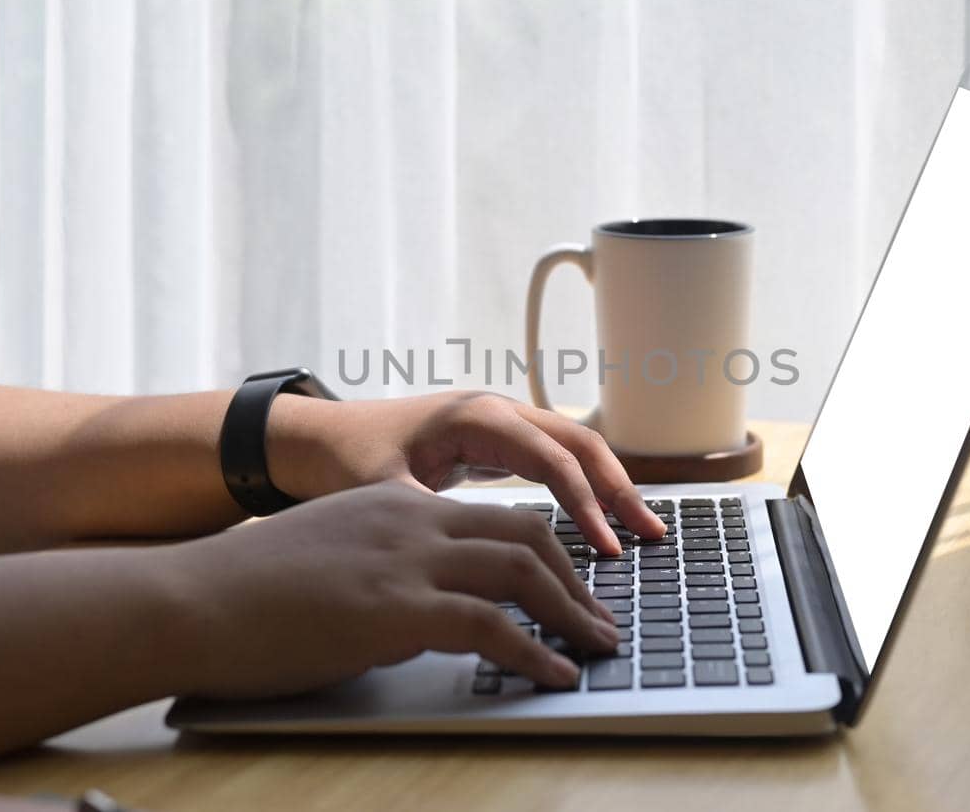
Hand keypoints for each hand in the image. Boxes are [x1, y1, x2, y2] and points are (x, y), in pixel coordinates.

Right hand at [167, 482, 618, 695]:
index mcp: (394, 503)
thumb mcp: (328, 559)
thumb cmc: (242, 594)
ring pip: (524, 570)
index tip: (572, 584)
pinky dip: (536, 653)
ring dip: (574, 614)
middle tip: (600, 618)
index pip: (495, 515)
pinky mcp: (395, 607)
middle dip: (577, 578)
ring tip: (598, 648)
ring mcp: (405, 559)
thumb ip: (382, 571)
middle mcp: (410, 518)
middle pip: (527, 532)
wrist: (186, 601)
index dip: (547, 550)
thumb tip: (423, 613)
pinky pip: (492, 625)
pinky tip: (555, 675)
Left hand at [266, 391, 664, 553]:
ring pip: (574, 447)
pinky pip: (555, 458)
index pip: (552, 459)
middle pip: (579, 442)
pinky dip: (585, 486)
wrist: (318, 438)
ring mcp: (502, 423)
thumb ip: (431, 518)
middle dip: (619, 488)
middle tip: (652, 535)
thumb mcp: (383, 493)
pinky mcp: (498, 442)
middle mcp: (498, 412)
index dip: (585, 504)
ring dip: (610, 485)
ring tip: (643, 530)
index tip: (606, 548)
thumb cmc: (345, 460)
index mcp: (477, 418)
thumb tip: (470, 557)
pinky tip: (602, 521)